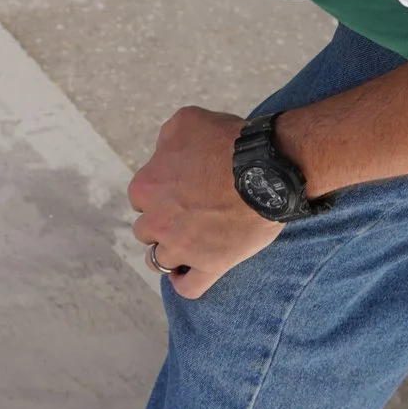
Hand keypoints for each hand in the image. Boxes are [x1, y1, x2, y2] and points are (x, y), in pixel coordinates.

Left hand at [127, 107, 281, 299]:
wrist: (268, 168)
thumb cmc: (228, 141)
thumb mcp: (186, 121)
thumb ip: (166, 140)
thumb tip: (162, 154)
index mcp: (146, 187)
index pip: (139, 198)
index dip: (158, 194)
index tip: (178, 191)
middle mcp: (158, 220)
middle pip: (146, 231)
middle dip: (161, 224)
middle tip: (187, 215)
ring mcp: (182, 247)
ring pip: (159, 261)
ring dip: (169, 253)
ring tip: (188, 244)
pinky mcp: (210, 265)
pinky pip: (187, 287)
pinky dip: (184, 282)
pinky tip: (188, 273)